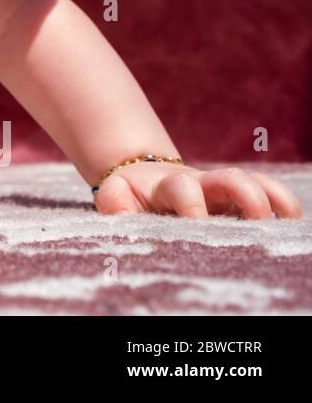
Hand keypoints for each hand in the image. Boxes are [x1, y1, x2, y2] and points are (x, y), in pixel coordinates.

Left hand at [93, 163, 302, 218]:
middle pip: (231, 178)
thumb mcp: (116, 195)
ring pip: (256, 183)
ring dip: (271, 200)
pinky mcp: (240, 199)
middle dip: (245, 197)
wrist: (143, 179)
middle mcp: (203, 184)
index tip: (197, 223)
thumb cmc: (130, 195)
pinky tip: (288, 220)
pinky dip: (284, 203)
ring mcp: (224, 190)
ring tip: (279, 223)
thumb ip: (115, 201)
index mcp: (169, 185)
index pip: (183, 188)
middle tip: (251, 225)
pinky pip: (271, 192)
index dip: (192, 204)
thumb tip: (121, 213)